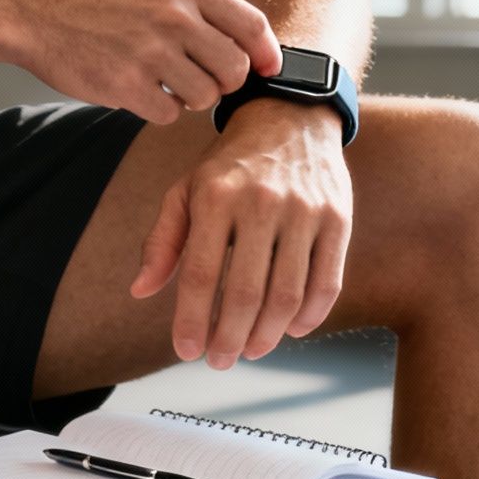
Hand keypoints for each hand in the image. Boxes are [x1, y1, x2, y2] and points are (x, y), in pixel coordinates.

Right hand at [6, 0, 281, 124]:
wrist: (38, 10)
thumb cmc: (102, 1)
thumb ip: (202, 10)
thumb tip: (251, 48)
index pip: (252, 26)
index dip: (267, 55)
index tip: (267, 70)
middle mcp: (173, 16)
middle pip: (235, 69)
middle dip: (225, 83)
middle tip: (202, 79)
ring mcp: (149, 51)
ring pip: (205, 97)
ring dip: (191, 99)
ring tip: (165, 83)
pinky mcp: (126, 84)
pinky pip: (170, 114)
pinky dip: (160, 110)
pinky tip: (139, 91)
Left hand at [130, 99, 352, 367]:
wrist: (290, 117)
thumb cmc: (230, 163)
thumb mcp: (186, 190)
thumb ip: (162, 241)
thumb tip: (140, 290)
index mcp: (216, 196)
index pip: (202, 273)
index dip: (193, 320)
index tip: (187, 351)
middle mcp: (262, 202)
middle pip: (247, 293)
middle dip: (231, 338)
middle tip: (220, 360)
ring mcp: (305, 210)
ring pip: (288, 294)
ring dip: (268, 335)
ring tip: (251, 350)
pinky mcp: (338, 218)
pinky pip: (327, 282)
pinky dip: (309, 316)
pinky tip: (291, 330)